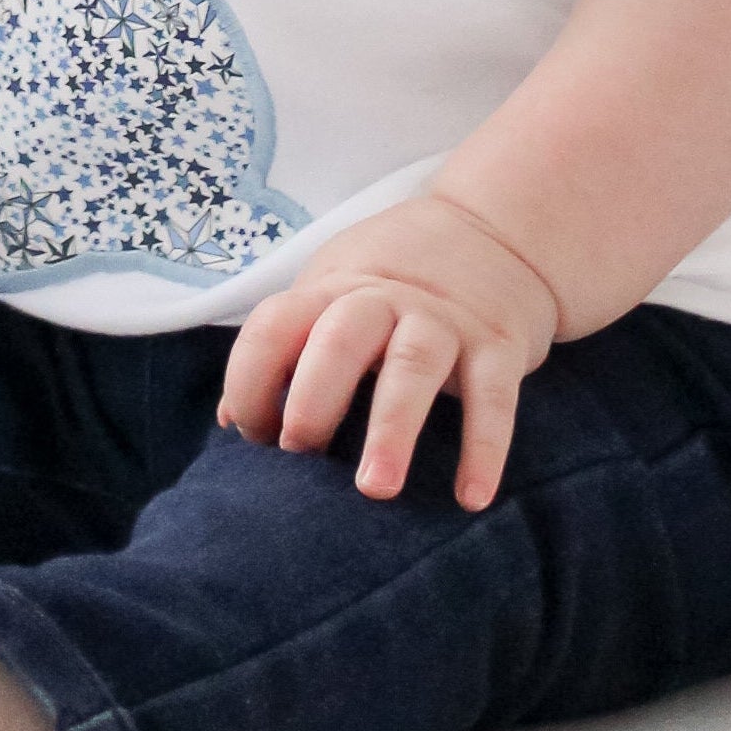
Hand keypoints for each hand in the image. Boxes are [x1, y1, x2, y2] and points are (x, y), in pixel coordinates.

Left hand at [218, 194, 560, 510]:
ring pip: (412, 368)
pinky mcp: (499, 346)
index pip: (274, 324)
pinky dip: (485, 447)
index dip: (249, 379)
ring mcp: (445, 321)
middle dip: (312, 399)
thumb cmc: (393, 278)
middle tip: (301, 453)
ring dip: (391, 430)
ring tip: (376, 488)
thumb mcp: (332, 291)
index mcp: (333, 288)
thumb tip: (232, 420)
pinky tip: (471, 497)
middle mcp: (386, 299)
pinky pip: (494, 398)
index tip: (253, 434)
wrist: (494, 232)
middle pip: (339, 341)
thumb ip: (287, 349)